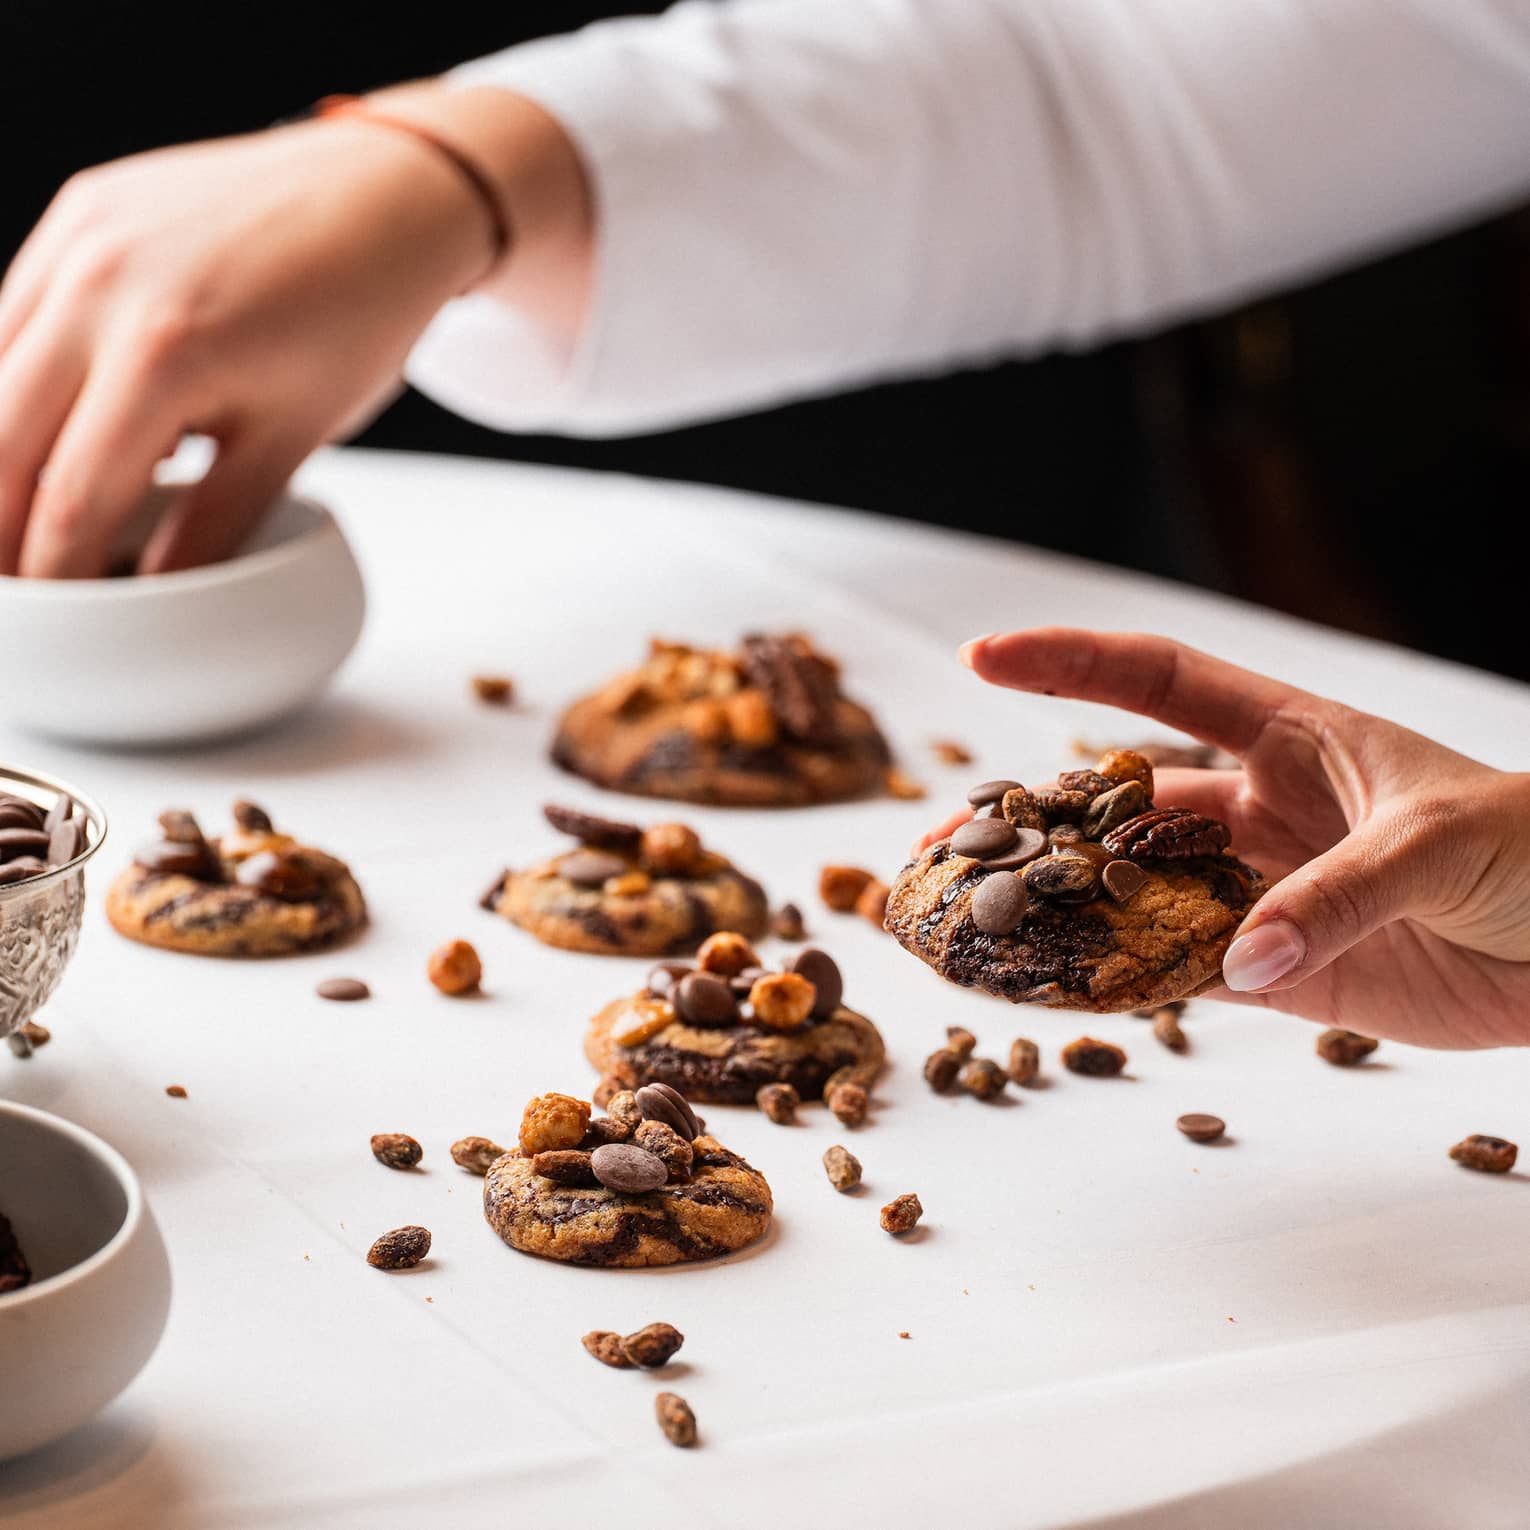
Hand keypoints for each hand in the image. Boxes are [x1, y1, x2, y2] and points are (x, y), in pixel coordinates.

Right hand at [0, 87, 589, 576]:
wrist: (384, 194)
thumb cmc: (357, 310)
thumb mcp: (294, 436)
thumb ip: (216, 523)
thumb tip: (160, 593)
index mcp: (162, 352)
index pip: (76, 497)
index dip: (56, 572)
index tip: (57, 618)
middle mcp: (98, 285)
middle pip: (2, 442)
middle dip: (1, 530)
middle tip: (19, 592)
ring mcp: (78, 237)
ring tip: (18, 526)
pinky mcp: (78, 210)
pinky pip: (13, 312)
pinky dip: (15, 382)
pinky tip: (38, 433)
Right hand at [945, 628, 1529, 1048]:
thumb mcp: (1438, 844)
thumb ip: (1335, 896)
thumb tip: (1240, 957)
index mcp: (1288, 736)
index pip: (1157, 681)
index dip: (1067, 663)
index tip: (981, 656)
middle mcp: (1257, 807)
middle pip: (1116, 802)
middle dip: (1026, 813)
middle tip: (939, 842)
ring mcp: (1260, 889)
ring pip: (1132, 891)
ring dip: (1058, 906)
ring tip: (972, 923)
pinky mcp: (1280, 968)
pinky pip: (1182, 970)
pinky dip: (1122, 983)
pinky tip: (1059, 991)